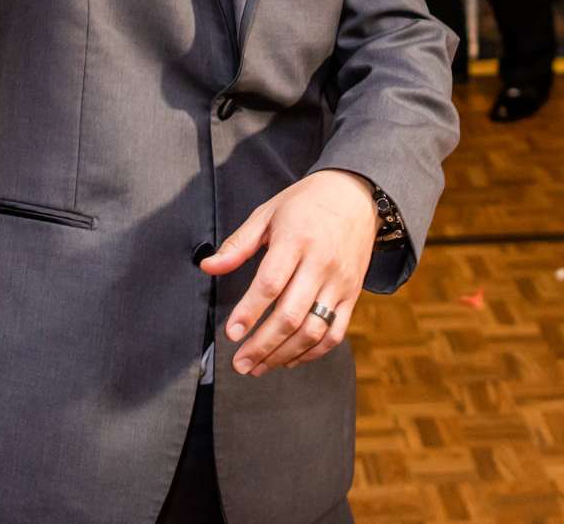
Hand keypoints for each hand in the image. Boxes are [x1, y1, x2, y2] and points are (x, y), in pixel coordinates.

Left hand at [201, 170, 375, 375]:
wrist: (355, 197)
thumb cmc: (306, 204)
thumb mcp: (268, 214)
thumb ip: (238, 244)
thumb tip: (208, 267)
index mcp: (296, 240)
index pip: (271, 283)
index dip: (249, 311)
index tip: (231, 333)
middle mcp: (321, 264)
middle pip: (291, 315)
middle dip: (262, 345)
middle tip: (240, 364)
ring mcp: (340, 283)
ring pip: (313, 330)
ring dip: (284, 355)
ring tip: (259, 367)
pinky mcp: (353, 295)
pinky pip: (335, 332)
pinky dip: (312, 353)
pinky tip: (290, 359)